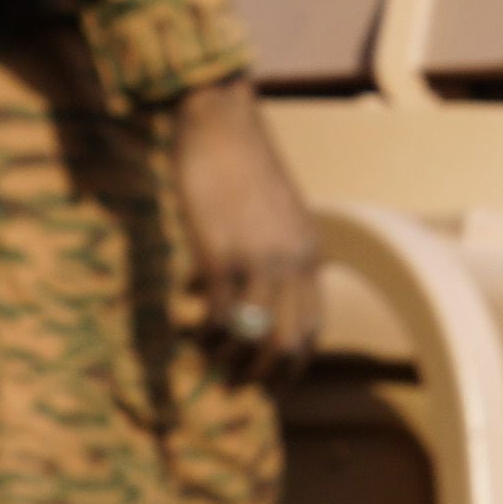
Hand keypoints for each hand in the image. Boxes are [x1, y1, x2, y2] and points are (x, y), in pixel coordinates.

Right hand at [171, 77, 320, 383]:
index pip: (313, 326)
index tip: (268, 377)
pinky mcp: (222, 255)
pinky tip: (189, 324)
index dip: (291, 361)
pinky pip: (218, 315)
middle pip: (289, 343)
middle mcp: (294, 261)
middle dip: (261, 372)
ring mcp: (260, 260)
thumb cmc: (240, 163)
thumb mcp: (274, 212)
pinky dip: (204, 331)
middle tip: (233, 380)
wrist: (220, 123)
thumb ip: (272, 251)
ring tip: (206, 353)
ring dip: (228, 357)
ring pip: (255, 338)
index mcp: (310, 251)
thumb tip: (243, 294)